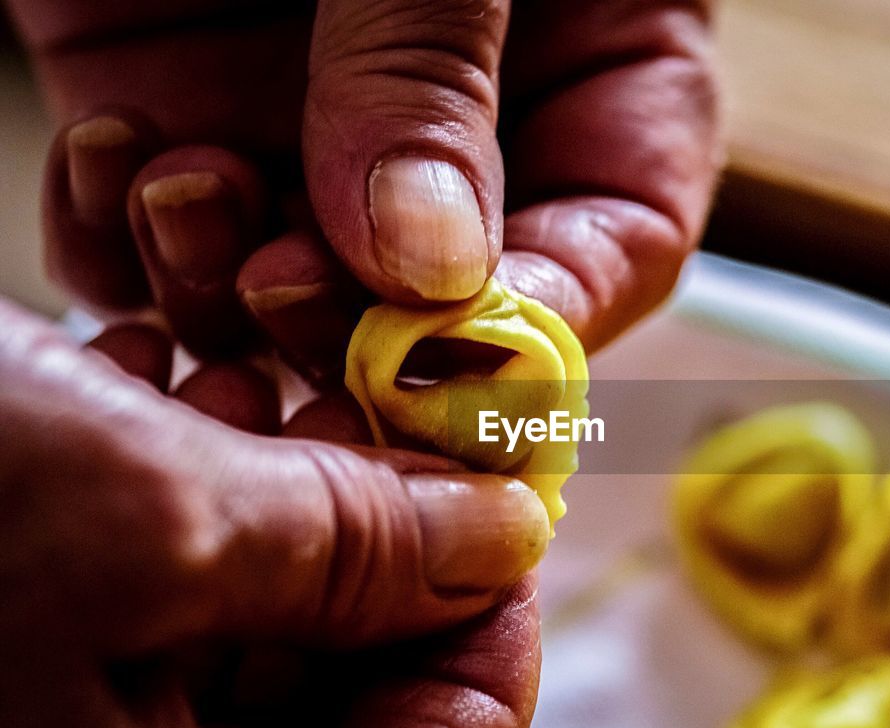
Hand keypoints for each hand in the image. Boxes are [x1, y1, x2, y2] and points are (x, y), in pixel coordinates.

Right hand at [0, 300, 546, 727]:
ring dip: (268, 509)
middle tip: (351, 417)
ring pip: (245, 655)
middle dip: (364, 545)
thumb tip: (511, 533)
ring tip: (230, 383)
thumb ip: (355, 545)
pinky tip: (152, 396)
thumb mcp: (144, 521)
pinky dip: (175, 518)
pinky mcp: (27, 697)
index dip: (482, 632)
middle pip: (342, 718)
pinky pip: (150, 627)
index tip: (489, 497)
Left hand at [10, 0, 720, 376]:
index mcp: (597, 54)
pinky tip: (120, 161)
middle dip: (366, 324)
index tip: (453, 358)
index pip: (616, 241)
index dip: (544, 322)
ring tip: (195, 197)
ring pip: (298, 288)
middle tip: (295, 296)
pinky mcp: (177, 95)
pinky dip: (128, 241)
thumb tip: (424, 265)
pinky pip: (161, 233)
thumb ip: (435, 59)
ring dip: (235, 287)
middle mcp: (463, 110)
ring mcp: (317, 113)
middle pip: (448, 295)